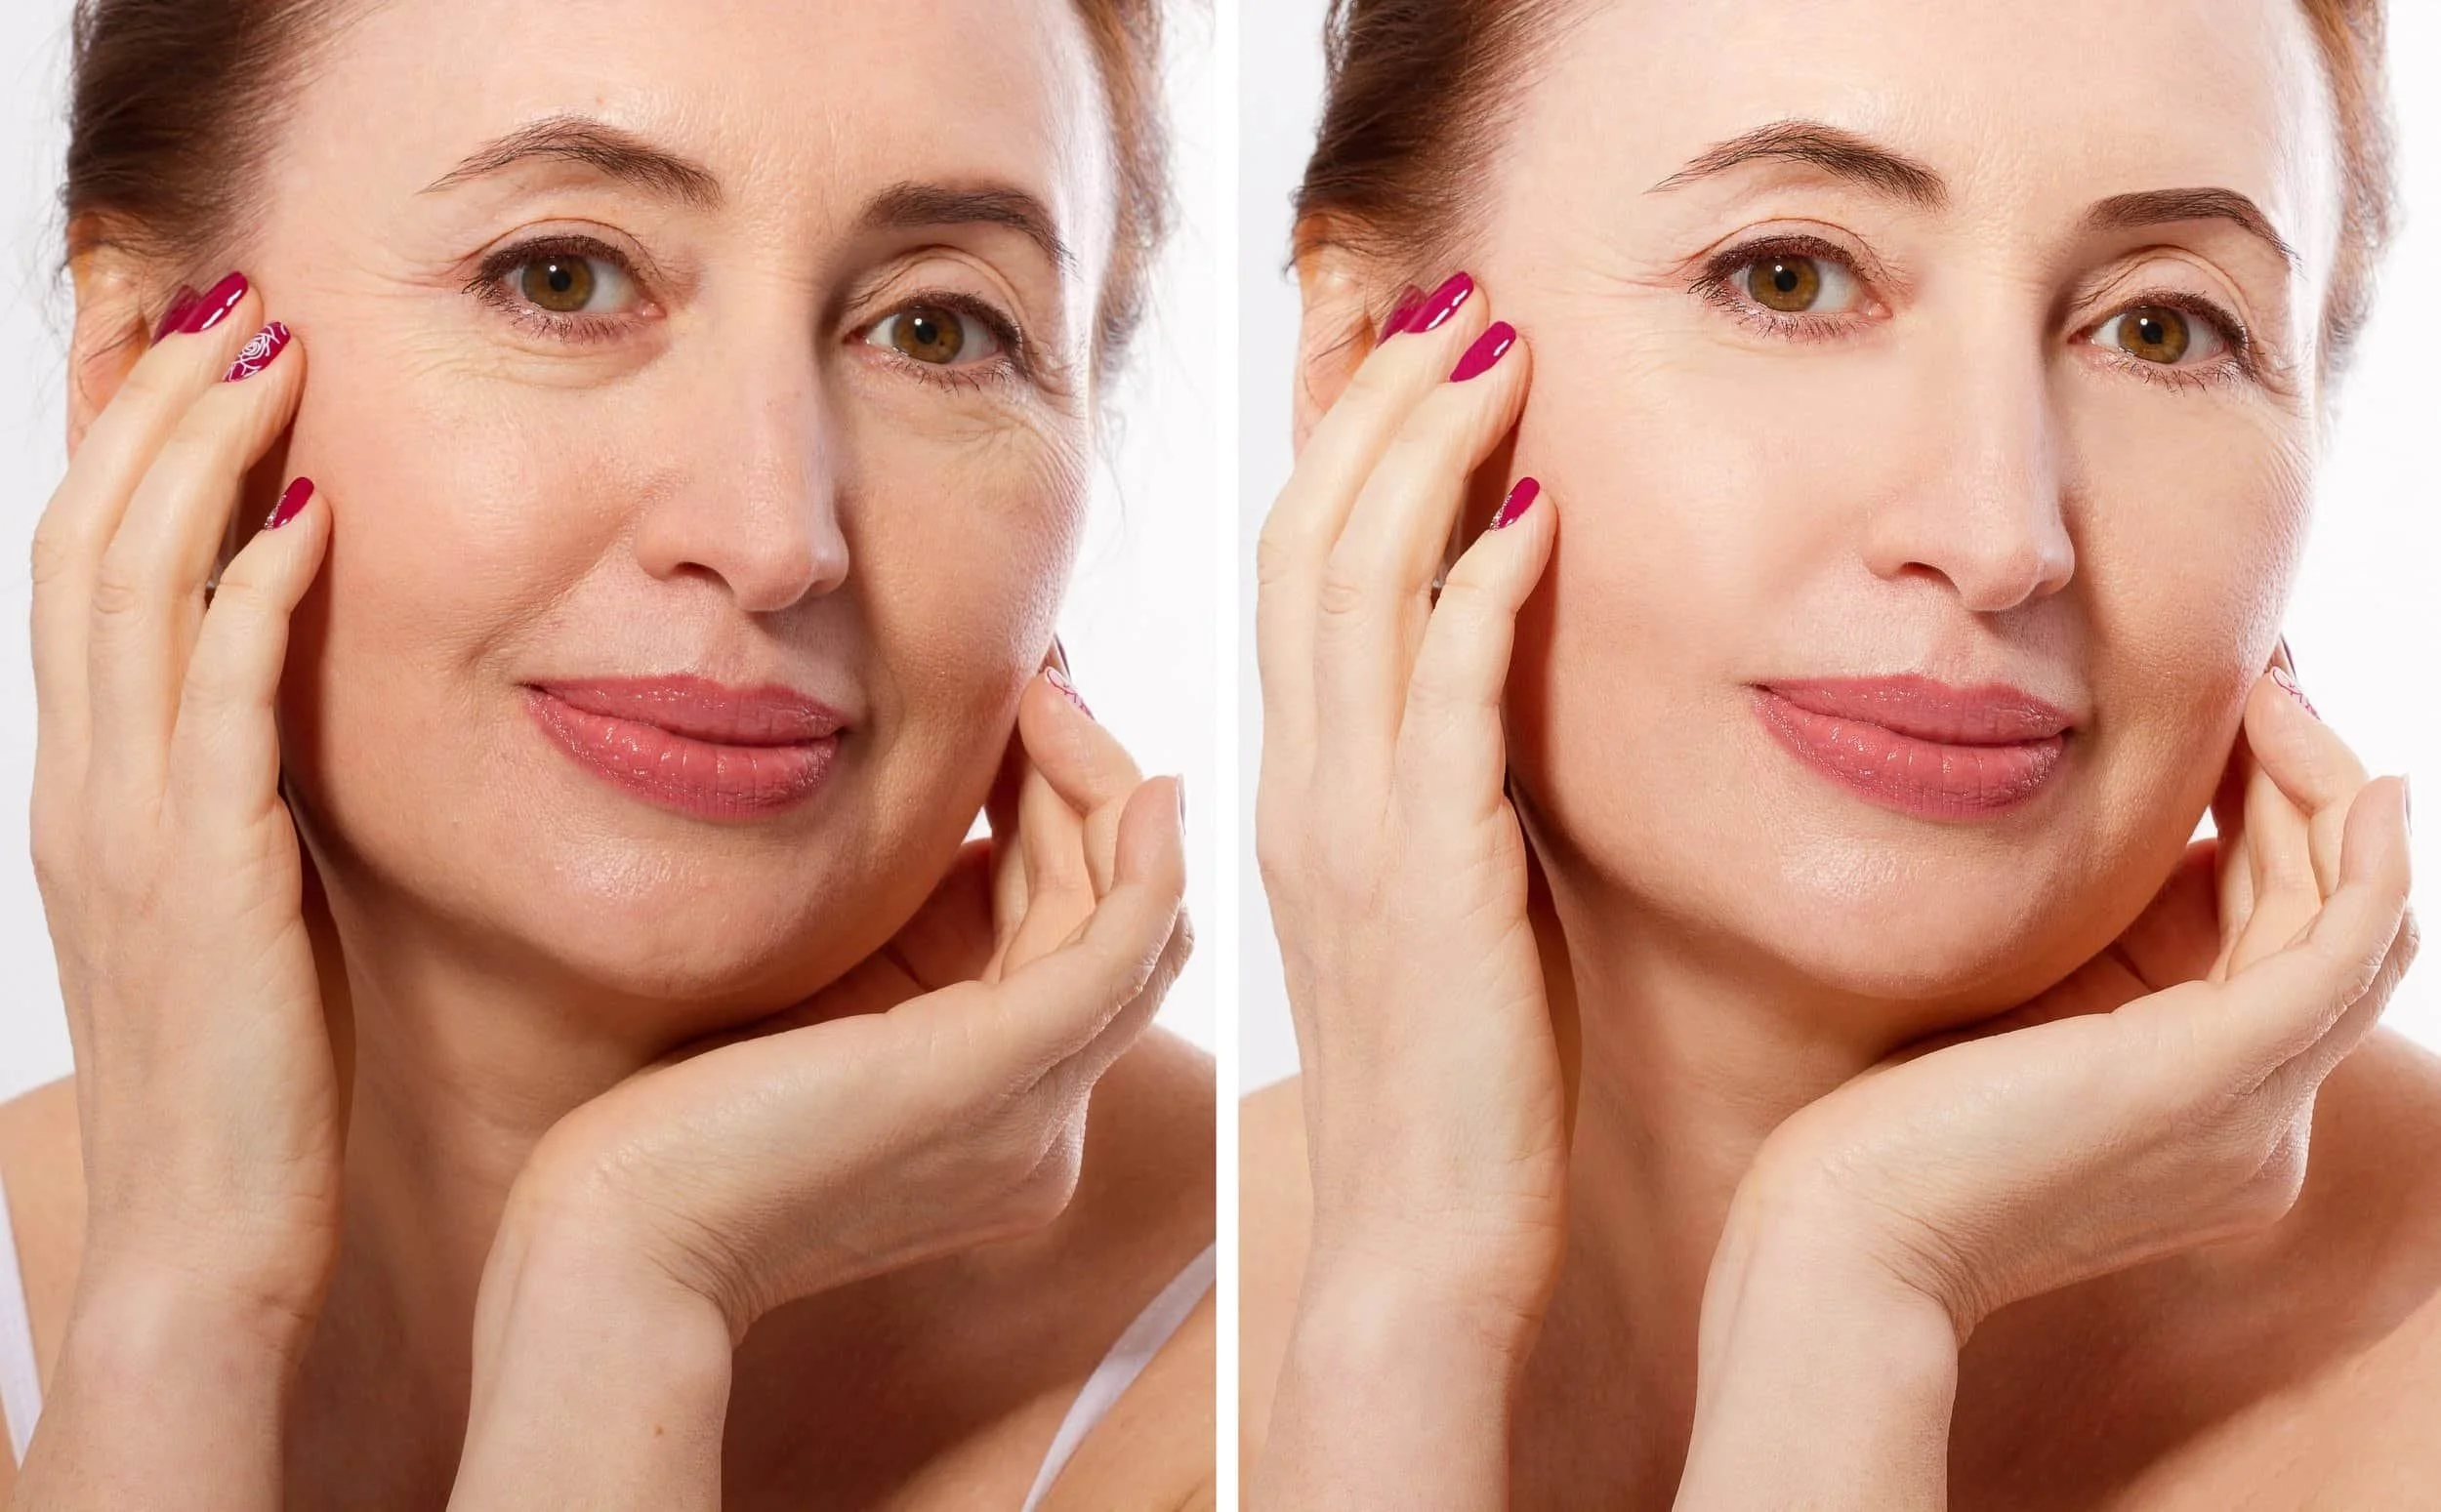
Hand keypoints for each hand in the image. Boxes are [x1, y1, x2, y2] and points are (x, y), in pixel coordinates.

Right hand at [22, 278, 335, 1502]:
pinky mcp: (212, 879)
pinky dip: (259, 598)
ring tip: (267, 351)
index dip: (115, 445)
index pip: (81, 575)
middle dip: (151, 408)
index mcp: (92, 792)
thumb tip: (284, 702)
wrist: (209, 1238)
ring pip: (136, 596)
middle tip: (229, 294)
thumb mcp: (226, 908)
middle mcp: (89, 789)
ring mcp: (135, 830)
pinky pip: (222, 707)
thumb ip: (231, 801)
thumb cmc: (241, 1079)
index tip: (172, 335)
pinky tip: (314, 518)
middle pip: (89, 546)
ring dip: (199, 460)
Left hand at [448, 670, 1186, 1506]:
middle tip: (1037, 688)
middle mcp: (1044, 1123)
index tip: (1011, 724)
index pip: (1075, 951)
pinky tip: (1138, 782)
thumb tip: (944, 820)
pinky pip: (1131, 940)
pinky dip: (1147, 853)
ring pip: (1134, 920)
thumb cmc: (672, 1133)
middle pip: (1119, 927)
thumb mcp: (810, 1012)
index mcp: (999, 1117)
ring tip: (1044, 696)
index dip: (1058, 826)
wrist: (619, 1242)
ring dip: (1103, 790)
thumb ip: (891, 944)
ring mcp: (1038, 1105)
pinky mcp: (1010, 1067)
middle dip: (1088, 790)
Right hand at [1251, 274, 1557, 1505]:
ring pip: (1357, 596)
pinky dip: (1482, 598)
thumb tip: (1485, 684)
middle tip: (1446, 290)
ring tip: (1490, 347)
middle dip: (1374, 403)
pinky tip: (1535, 516)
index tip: (1388, 336)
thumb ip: (1434, 790)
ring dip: (1424, 458)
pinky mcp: (1429, 883)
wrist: (1419, 1242)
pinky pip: (1443, 708)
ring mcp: (1353, 832)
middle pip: (1310, 547)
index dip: (1333, 442)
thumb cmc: (1445, 1082)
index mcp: (1299, 789)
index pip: (1297, 574)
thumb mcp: (1429, 904)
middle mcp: (1303, 789)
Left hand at [1676, 661, 2415, 1504]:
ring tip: (2269, 693)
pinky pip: (2346, 943)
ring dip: (2327, 792)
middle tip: (2262, 684)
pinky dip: (2360, 851)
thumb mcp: (2004, 1028)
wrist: (1842, 1240)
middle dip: (2307, 794)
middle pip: (2333, 930)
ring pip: (2353, 922)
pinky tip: (2343, 772)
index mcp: (2206, 1116)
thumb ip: (2076, 963)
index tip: (2225, 728)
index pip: (2282, 954)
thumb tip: (2098, 851)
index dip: (2271, 831)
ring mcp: (2254, 1107)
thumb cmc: (1879, 1140)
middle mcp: (2259, 1124)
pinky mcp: (2222, 1069)